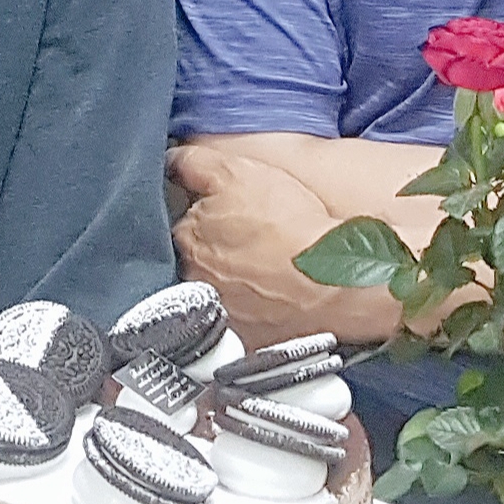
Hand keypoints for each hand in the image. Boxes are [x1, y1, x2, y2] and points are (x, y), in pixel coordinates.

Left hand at [169, 142, 371, 346]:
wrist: (333, 279)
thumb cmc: (288, 224)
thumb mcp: (236, 171)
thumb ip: (193, 164)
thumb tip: (169, 163)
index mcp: (187, 238)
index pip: (183, 222)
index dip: (206, 214)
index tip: (228, 213)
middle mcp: (195, 279)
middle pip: (198, 258)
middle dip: (216, 249)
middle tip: (251, 241)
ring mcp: (220, 312)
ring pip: (219, 290)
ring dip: (235, 281)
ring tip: (265, 269)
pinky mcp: (247, 341)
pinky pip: (243, 323)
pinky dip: (254, 311)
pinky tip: (273, 297)